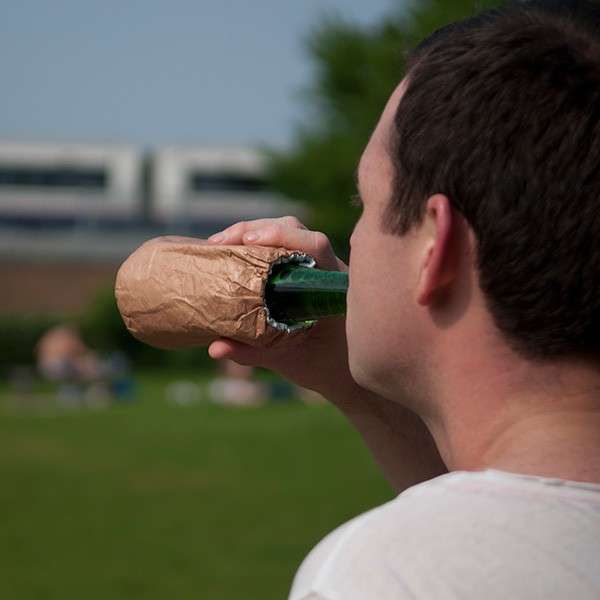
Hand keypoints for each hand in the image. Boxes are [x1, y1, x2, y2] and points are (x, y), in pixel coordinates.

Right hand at [206, 216, 354, 402]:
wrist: (346, 375)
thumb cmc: (324, 368)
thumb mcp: (289, 362)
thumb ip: (253, 353)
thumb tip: (214, 348)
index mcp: (333, 286)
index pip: (314, 245)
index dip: (281, 236)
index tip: (250, 241)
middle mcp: (327, 268)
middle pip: (294, 230)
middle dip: (255, 229)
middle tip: (220, 243)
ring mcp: (316, 268)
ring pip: (287, 234)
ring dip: (253, 233)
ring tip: (220, 245)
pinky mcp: (303, 272)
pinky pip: (281, 249)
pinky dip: (257, 247)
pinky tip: (233, 255)